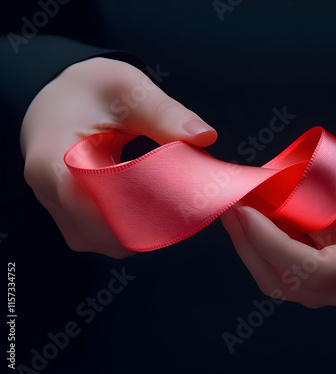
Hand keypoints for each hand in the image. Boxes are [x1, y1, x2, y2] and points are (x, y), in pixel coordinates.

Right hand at [21, 57, 216, 257]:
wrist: (59, 98)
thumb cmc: (90, 89)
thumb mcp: (127, 88)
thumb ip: (164, 113)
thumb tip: (205, 137)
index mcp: (51, 160)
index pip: (95, 206)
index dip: (140, 208)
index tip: (178, 199)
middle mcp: (47, 194)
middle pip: (103, 230)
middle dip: (148, 219)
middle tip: (183, 200)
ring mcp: (57, 210)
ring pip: (105, 241)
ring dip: (141, 226)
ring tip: (168, 199)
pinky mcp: (70, 217)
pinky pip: (103, 237)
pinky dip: (130, 226)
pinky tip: (150, 204)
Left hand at [221, 131, 335, 308]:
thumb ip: (329, 178)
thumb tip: (270, 184)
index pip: (313, 271)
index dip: (271, 244)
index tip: (243, 210)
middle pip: (289, 283)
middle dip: (251, 244)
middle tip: (229, 204)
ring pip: (283, 280)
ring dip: (254, 244)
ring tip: (239, 205)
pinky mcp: (335, 272)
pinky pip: (289, 268)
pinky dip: (267, 243)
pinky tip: (258, 214)